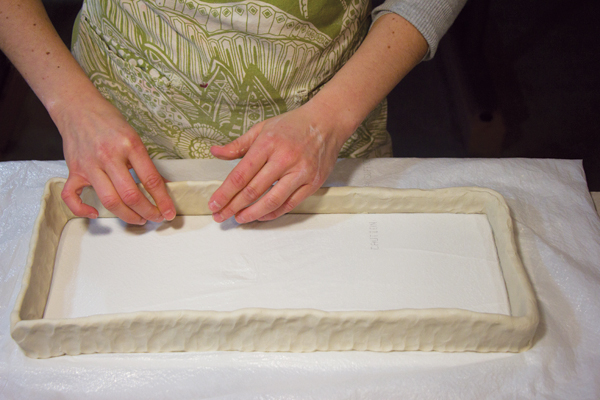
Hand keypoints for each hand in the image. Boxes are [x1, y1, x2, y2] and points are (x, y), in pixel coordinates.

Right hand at [57, 95, 175, 224]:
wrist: (78, 106)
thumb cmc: (108, 121)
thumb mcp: (134, 136)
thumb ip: (144, 161)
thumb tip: (161, 185)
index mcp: (129, 145)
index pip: (150, 180)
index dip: (163, 200)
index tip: (169, 212)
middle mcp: (109, 156)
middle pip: (130, 195)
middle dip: (147, 212)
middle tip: (156, 218)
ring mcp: (89, 165)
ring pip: (109, 200)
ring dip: (126, 216)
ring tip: (138, 219)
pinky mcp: (73, 170)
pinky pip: (72, 196)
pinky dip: (82, 209)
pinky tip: (95, 213)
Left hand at [208, 101, 347, 222]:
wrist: (327, 122)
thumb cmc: (293, 125)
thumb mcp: (262, 128)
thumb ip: (238, 144)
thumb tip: (215, 152)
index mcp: (268, 144)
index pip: (241, 174)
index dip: (225, 192)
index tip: (214, 204)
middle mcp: (284, 159)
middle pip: (253, 190)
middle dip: (233, 206)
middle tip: (220, 216)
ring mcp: (300, 172)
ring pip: (272, 201)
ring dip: (252, 214)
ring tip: (238, 218)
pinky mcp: (313, 183)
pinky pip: (289, 204)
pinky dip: (273, 212)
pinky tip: (260, 215)